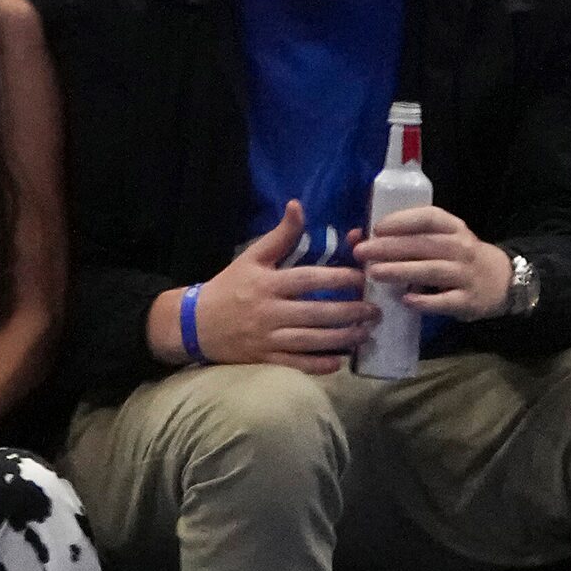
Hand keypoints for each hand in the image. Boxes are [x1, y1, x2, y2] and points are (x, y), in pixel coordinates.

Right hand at [190, 200, 374, 374]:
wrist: (195, 324)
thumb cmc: (229, 287)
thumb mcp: (251, 257)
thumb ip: (280, 236)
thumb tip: (298, 205)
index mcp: (268, 284)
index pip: (309, 280)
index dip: (339, 278)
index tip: (362, 277)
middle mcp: (269, 311)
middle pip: (316, 313)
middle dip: (349, 312)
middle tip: (375, 310)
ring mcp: (267, 338)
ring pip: (310, 340)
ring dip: (341, 338)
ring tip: (365, 333)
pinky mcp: (264, 360)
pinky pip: (295, 365)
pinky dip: (318, 365)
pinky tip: (339, 362)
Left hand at [354, 206, 515, 319]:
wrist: (502, 281)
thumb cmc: (460, 257)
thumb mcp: (444, 240)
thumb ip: (410, 238)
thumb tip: (360, 236)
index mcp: (454, 228)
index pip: (430, 218)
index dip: (403, 221)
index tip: (377, 228)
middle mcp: (461, 248)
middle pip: (424, 245)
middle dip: (390, 247)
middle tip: (362, 252)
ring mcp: (465, 275)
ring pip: (432, 271)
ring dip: (401, 271)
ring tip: (374, 273)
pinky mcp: (467, 301)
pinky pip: (444, 302)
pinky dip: (425, 302)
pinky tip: (405, 301)